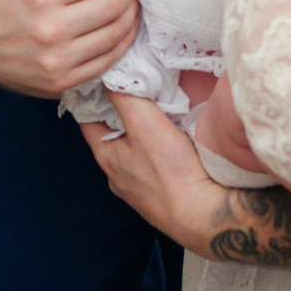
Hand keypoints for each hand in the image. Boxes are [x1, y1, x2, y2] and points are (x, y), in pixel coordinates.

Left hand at [80, 92, 230, 253]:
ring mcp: (138, 188)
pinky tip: (172, 143)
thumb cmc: (171, 172)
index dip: (92, 95)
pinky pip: (153, 166)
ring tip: (156, 112)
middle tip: (133, 88)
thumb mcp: (144, 122)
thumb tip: (110, 75)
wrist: (203, 215)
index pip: (87, 117)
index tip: (103, 76)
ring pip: (132, 150)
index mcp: (106, 156)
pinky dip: (157, 150)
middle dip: (120, 112)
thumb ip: (125, 95)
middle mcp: (117, 174)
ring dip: (140, 133)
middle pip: (111, 133)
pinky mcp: (160, 195)